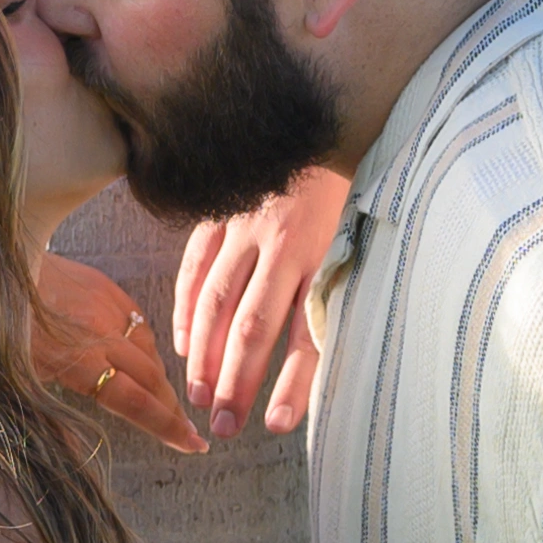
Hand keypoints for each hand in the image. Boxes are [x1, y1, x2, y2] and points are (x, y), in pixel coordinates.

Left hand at [29, 252, 205, 454]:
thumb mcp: (15, 380)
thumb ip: (49, 418)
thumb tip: (76, 451)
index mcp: (77, 363)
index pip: (135, 402)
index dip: (165, 426)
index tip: (191, 444)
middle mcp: (99, 335)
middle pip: (150, 379)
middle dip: (172, 409)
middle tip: (189, 432)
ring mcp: (105, 308)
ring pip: (149, 351)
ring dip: (161, 380)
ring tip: (168, 401)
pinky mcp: (105, 287)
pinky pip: (139, 323)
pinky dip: (146, 347)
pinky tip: (146, 360)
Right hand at [172, 166, 351, 439]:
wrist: (322, 115)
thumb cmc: (348, 186)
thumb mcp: (359, 234)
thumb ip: (340, 286)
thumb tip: (332, 356)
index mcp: (322, 252)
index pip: (305, 329)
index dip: (291, 380)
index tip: (276, 424)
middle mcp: (281, 242)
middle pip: (253, 324)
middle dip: (236, 381)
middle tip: (224, 426)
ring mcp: (243, 226)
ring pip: (216, 300)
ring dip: (204, 354)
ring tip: (199, 397)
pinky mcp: (218, 211)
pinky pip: (194, 267)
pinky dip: (184, 308)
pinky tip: (182, 345)